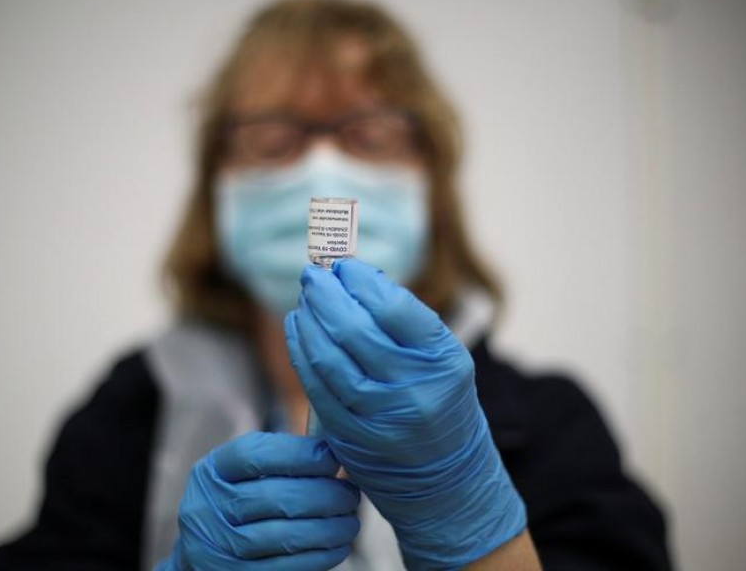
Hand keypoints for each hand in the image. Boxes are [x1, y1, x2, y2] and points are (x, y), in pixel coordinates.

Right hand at [156, 432, 360, 570]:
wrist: (205, 546)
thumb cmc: (241, 496)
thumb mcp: (245, 470)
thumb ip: (282, 456)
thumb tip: (335, 449)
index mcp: (213, 470)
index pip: (255, 456)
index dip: (299, 455)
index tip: (333, 459)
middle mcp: (208, 507)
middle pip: (274, 497)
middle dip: (323, 495)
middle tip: (350, 494)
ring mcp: (220, 546)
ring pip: (284, 536)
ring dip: (328, 529)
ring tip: (350, 521)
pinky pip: (285, 567)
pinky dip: (318, 556)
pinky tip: (337, 546)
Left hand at [284, 259, 525, 568]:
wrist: (446, 477)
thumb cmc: (440, 401)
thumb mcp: (441, 357)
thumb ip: (403, 319)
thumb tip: (354, 276)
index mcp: (442, 360)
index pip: (394, 309)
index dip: (361, 282)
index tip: (344, 268)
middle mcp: (413, 390)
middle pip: (356, 331)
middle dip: (327, 297)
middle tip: (313, 277)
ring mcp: (380, 418)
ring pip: (330, 360)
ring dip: (309, 323)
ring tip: (304, 303)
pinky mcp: (352, 438)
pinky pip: (317, 389)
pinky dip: (301, 354)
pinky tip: (298, 332)